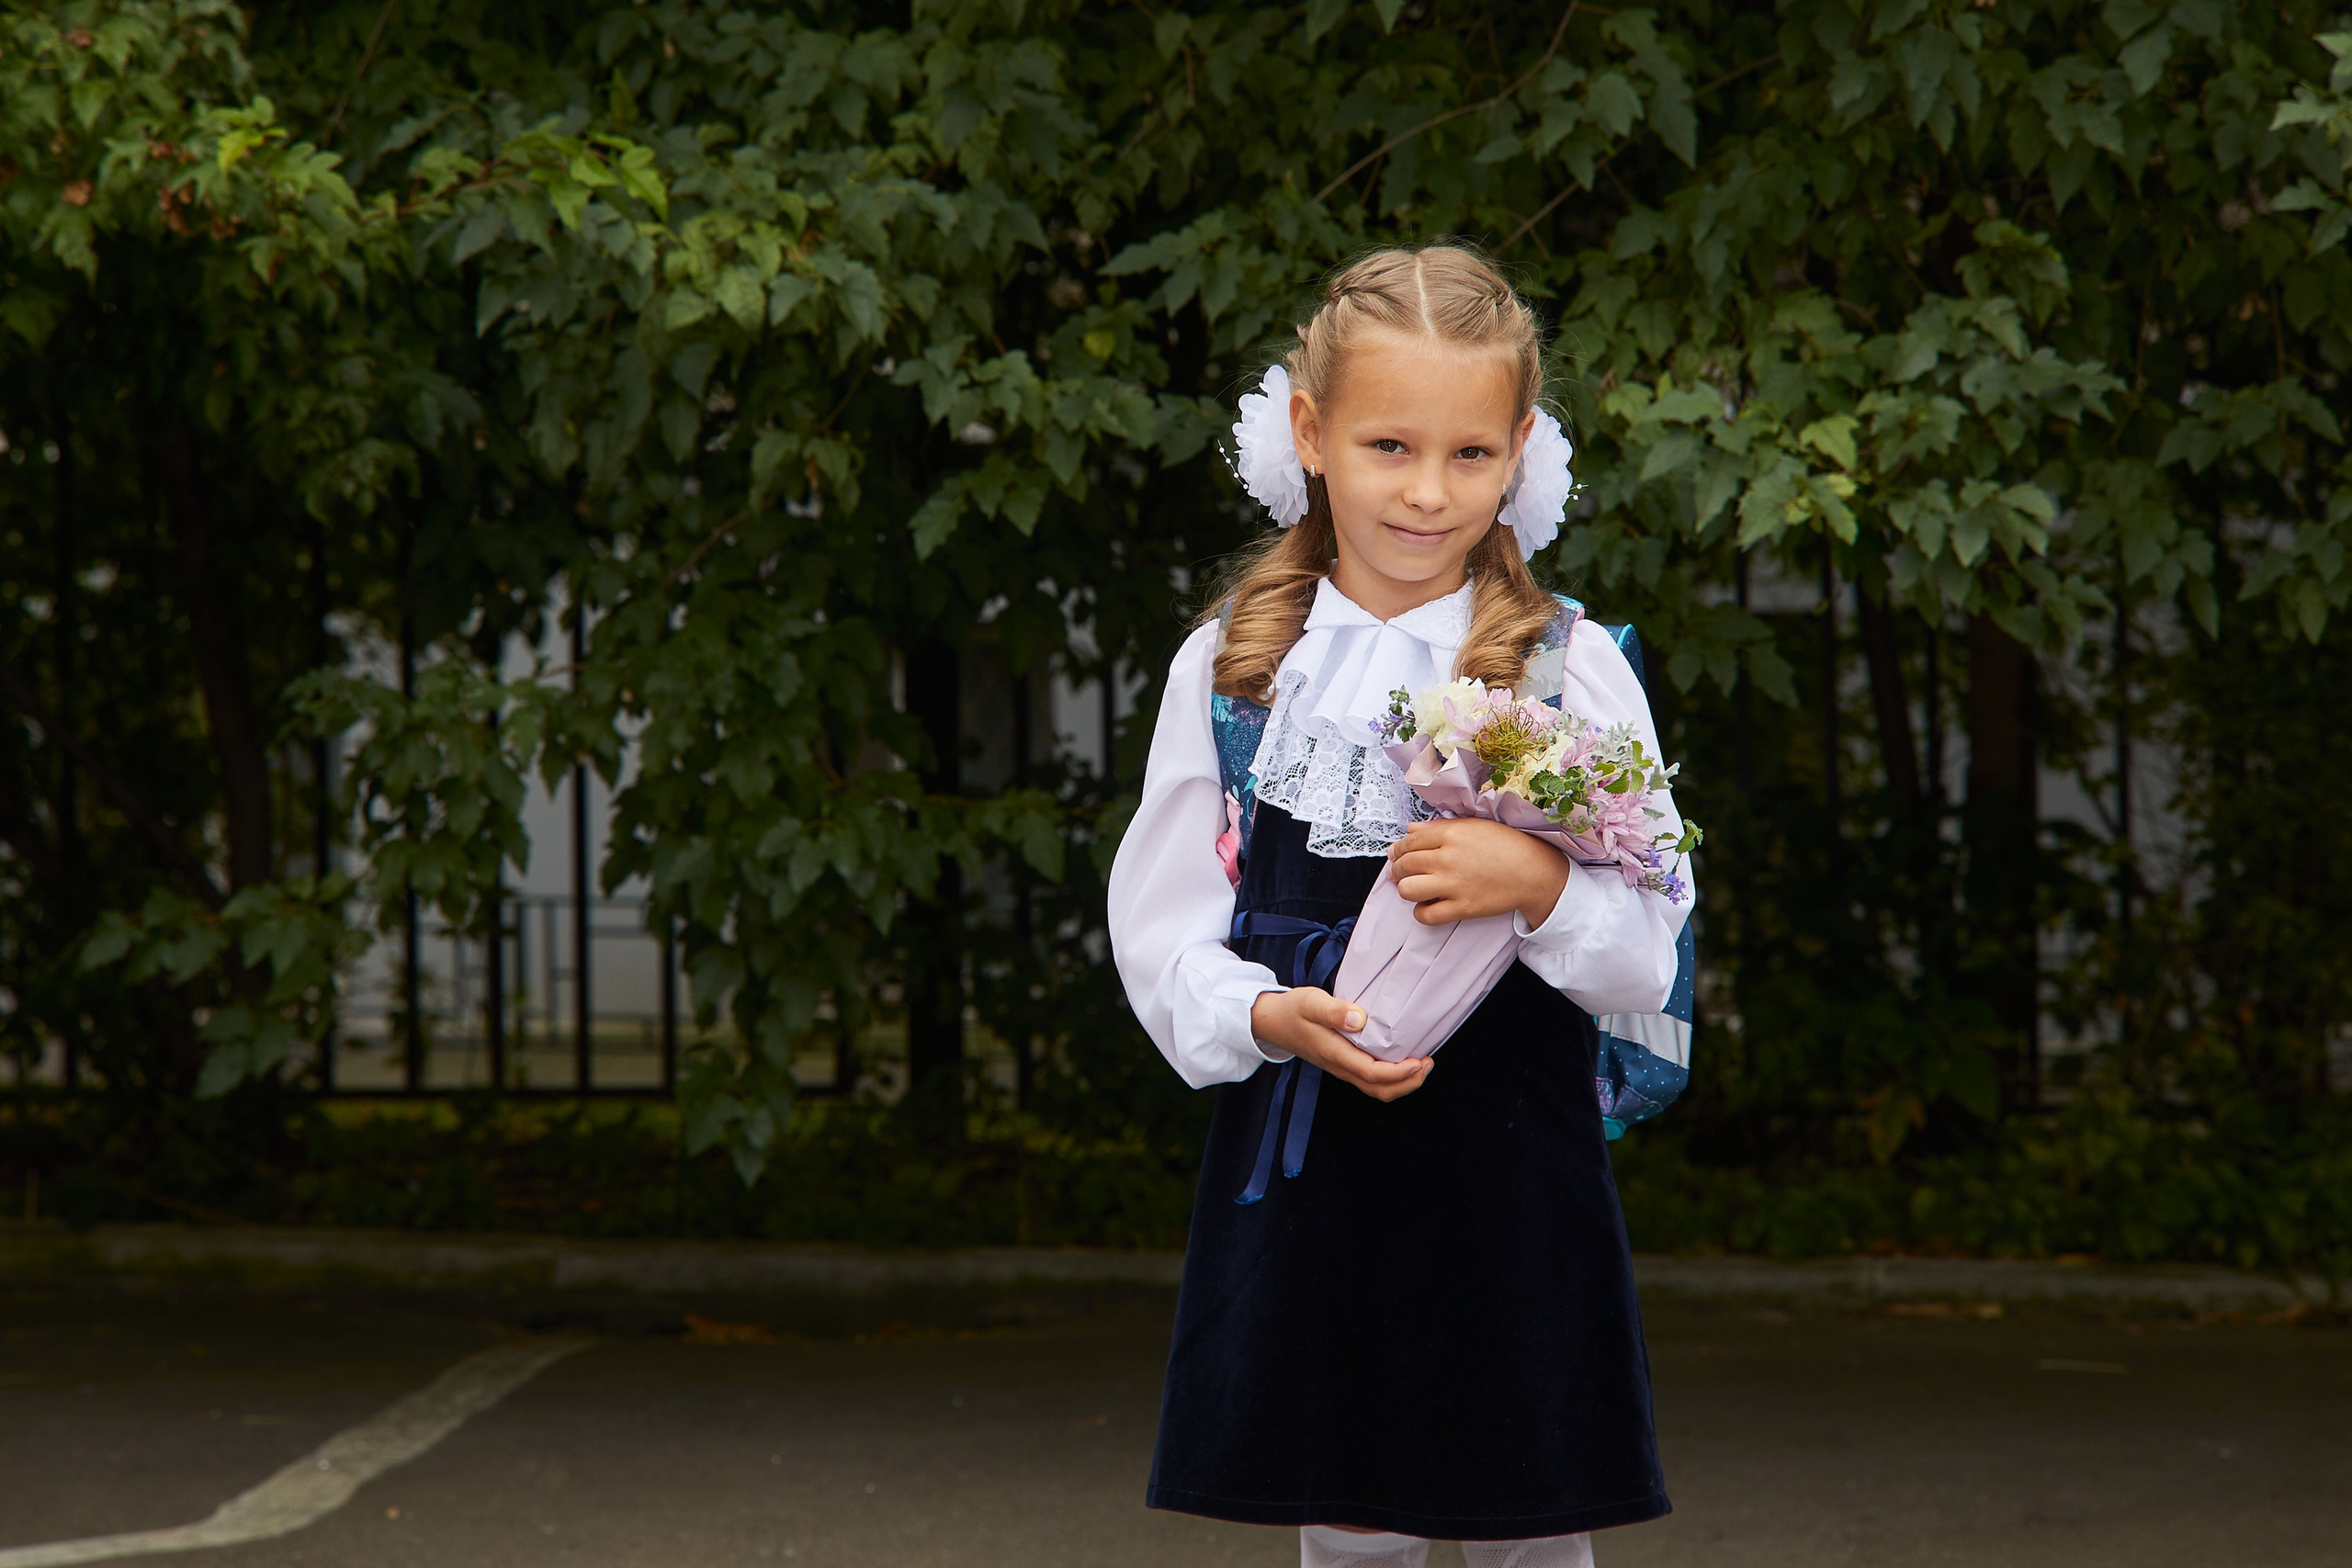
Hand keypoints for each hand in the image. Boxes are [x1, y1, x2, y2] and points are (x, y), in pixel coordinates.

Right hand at [1249, 986, 1433, 1101]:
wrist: (1272, 1022)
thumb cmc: (1293, 1009)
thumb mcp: (1310, 1002)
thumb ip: (1333, 1010)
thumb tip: (1359, 1019)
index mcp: (1335, 1054)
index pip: (1372, 1073)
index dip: (1400, 1072)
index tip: (1420, 1060)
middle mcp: (1340, 1067)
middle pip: (1379, 1090)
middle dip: (1408, 1083)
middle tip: (1428, 1063)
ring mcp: (1342, 1069)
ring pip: (1376, 1089)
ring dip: (1402, 1083)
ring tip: (1421, 1065)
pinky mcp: (1343, 1065)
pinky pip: (1371, 1080)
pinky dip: (1392, 1077)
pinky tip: (1401, 1061)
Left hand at [1386, 817, 1569, 927]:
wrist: (1534, 873)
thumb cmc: (1507, 845)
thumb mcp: (1475, 826)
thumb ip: (1440, 827)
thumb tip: (1411, 830)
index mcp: (1451, 834)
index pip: (1410, 841)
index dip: (1399, 848)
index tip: (1396, 854)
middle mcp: (1448, 858)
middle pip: (1405, 865)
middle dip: (1398, 869)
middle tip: (1400, 872)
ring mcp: (1453, 884)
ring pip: (1408, 889)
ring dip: (1407, 889)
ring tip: (1415, 888)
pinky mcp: (1462, 908)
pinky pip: (1426, 915)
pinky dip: (1422, 912)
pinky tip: (1428, 905)